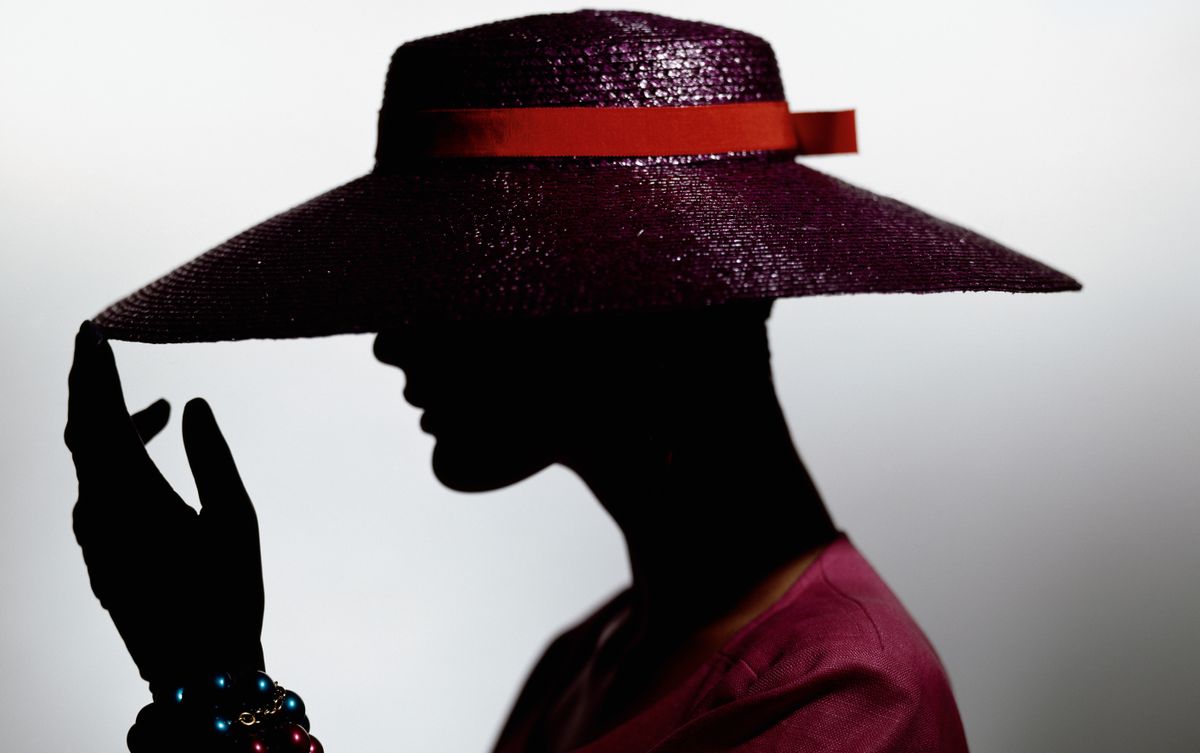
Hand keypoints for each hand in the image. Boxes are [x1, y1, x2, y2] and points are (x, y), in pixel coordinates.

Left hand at [66, 321, 264, 696]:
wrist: (198, 670)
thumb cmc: (225, 596)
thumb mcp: (234, 519)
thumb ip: (211, 456)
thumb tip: (194, 405)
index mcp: (128, 498)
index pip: (97, 417)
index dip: (93, 372)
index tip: (93, 332)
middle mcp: (97, 514)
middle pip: (82, 435)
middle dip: (92, 389)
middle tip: (104, 351)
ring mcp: (93, 539)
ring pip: (90, 465)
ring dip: (116, 429)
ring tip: (160, 412)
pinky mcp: (101, 556)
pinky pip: (97, 492)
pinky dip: (117, 463)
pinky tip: (149, 466)